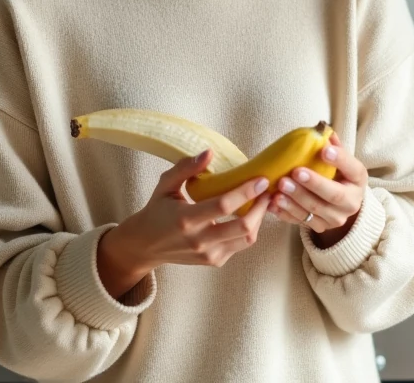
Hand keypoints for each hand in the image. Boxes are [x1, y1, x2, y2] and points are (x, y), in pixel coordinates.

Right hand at [104, 149, 272, 275]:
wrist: (145, 246)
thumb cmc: (156, 211)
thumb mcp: (165, 185)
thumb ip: (186, 167)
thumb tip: (209, 152)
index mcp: (186, 219)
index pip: (223, 205)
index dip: (245, 192)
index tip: (261, 179)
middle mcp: (199, 240)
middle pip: (243, 227)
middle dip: (261, 207)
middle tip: (268, 190)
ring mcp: (209, 254)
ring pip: (247, 239)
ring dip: (259, 219)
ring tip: (263, 201)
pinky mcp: (214, 261)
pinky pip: (240, 245)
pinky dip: (249, 229)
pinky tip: (250, 214)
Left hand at [267, 133, 365, 245]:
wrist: (341, 205)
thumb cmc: (338, 175)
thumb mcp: (341, 161)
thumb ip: (333, 146)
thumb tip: (322, 128)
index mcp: (358, 180)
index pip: (353, 169)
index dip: (339, 160)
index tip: (324, 150)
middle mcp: (351, 203)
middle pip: (333, 195)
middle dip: (313, 184)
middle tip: (295, 172)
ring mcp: (335, 218)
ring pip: (314, 211)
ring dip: (295, 200)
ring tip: (280, 188)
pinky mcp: (319, 228)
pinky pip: (301, 222)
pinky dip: (285, 213)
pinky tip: (273, 203)